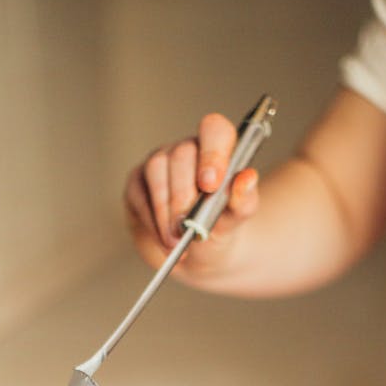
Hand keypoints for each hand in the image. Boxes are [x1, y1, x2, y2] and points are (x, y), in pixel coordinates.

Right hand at [124, 112, 259, 270]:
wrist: (198, 254)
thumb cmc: (220, 227)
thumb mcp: (236, 218)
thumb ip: (244, 199)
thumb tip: (247, 178)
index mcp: (217, 149)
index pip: (214, 130)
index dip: (212, 153)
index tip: (210, 186)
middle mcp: (187, 150)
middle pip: (181, 154)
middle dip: (183, 195)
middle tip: (188, 227)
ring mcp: (159, 163)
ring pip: (156, 169)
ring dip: (164, 210)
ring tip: (176, 241)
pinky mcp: (137, 183)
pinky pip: (139, 194)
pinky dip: (152, 221)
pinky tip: (164, 240)